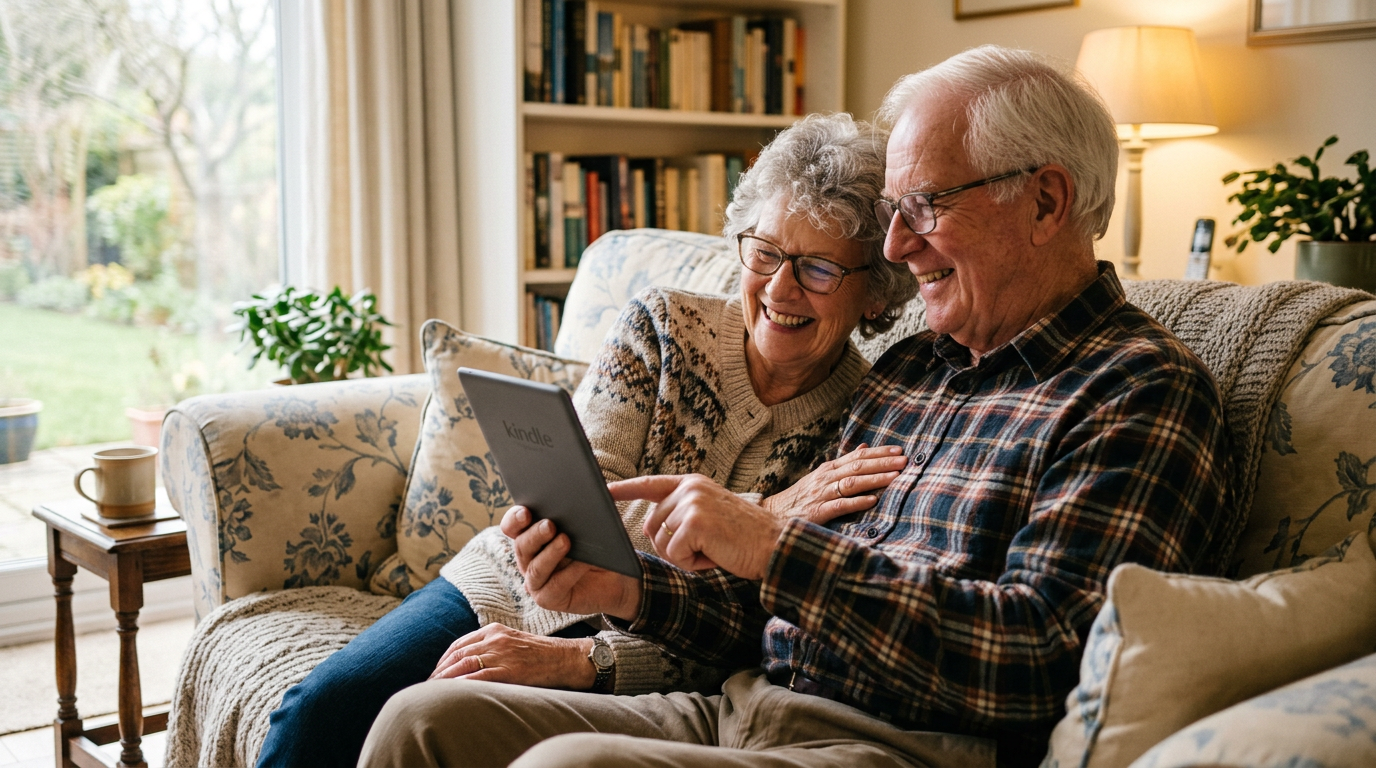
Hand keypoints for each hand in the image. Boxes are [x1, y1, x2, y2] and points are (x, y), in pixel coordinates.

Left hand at [428, 623, 596, 689]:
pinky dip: (463, 684)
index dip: (444, 659)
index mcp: (495, 630)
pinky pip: (479, 677)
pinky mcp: (510, 670)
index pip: (460, 643)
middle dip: (440, 670)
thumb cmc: (541, 654)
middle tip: (428, 684)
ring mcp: (502, 653)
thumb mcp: (513, 642)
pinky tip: (453, 691)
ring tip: (434, 690)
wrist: (566, 658)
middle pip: (457, 654)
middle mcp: (495, 639)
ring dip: (446, 678)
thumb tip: (470, 661)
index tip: (435, 672)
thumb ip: (493, 646)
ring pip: (464, 664)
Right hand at [502, 506, 641, 620]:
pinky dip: (570, 573)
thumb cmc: (599, 548)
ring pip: (535, 568)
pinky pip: (555, 585)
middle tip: (550, 525)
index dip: (514, 519)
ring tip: (566, 540)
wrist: (614, 580)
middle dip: (535, 534)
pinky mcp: (548, 599)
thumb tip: (599, 491)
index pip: (512, 526)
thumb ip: (588, 509)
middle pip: (521, 546)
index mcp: (531, 537)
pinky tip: (584, 562)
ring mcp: (536, 581)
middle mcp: (529, 559)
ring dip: (550, 553)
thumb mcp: (592, 526)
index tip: (526, 511)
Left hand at [610, 474, 783, 579]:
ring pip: (663, 543)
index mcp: (692, 484)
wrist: (775, 546)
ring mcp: (692, 503)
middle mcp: (689, 488)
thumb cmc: (744, 538)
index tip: (603, 490)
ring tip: (714, 549)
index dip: (624, 488)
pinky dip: (694, 564)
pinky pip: (676, 554)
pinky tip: (716, 555)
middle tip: (707, 546)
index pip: (650, 484)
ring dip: (686, 557)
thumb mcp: (711, 515)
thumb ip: (684, 513)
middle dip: (674, 546)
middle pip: (653, 526)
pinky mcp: (695, 522)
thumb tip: (654, 528)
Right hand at [761, 444, 904, 524]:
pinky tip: (873, 501)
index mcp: (830, 468)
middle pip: (858, 466)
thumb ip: (844, 463)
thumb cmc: (803, 496)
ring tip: (895, 477)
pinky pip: (840, 505)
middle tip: (904, 461)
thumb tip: (865, 446)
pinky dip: (857, 502)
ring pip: (852, 483)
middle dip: (882, 462)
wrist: (775, 513)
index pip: (858, 456)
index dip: (879, 452)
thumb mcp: (823, 475)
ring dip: (875, 479)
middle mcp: (827, 478)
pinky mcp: (818, 512)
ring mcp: (822, 494)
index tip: (899, 450)